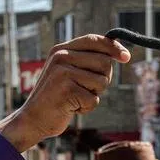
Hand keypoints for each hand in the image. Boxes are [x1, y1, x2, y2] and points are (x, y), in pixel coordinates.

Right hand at [0, 34, 130, 152]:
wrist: (32, 119)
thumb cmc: (56, 98)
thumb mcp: (68, 73)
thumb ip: (87, 61)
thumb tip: (119, 54)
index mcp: (61, 49)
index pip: (94, 40)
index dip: (113, 47)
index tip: (126, 57)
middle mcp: (61, 57)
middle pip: (104, 63)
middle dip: (102, 80)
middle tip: (85, 89)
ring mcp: (63, 73)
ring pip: (102, 82)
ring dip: (93, 95)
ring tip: (75, 98)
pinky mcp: (66, 90)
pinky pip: (94, 99)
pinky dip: (86, 108)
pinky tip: (71, 108)